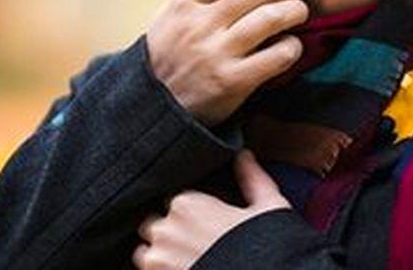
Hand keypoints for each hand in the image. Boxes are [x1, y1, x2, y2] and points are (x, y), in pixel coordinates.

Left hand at [133, 149, 291, 269]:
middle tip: (194, 242)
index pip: (173, 198)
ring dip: (159, 254)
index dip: (187, 209)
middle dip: (168, 231)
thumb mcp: (268, 206)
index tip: (201, 220)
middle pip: (153, 223)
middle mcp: (166, 230)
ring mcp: (158, 261)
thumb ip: (252, 178)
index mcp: (187, 204)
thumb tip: (244, 155)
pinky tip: (184, 268)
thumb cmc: (265, 246)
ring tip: (186, 259)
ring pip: (145, 252)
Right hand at [145, 0, 309, 125]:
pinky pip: (276, 57)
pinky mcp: (233, 82)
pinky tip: (292, 45)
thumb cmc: (170, 53)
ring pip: (270, 19)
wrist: (158, 105)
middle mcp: (200, 26)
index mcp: (184, 3)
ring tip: (299, 10)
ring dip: (294, 10)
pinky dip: (292, 46)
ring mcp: (217, 54)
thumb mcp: (169, 14)